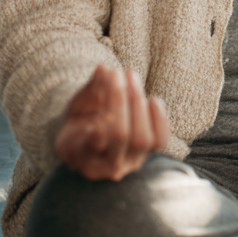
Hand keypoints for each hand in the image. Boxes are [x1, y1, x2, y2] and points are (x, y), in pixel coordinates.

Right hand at [54, 66, 168, 181]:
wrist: (94, 139)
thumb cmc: (81, 121)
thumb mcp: (77, 106)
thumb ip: (89, 91)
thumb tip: (104, 69)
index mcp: (78, 156)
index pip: (93, 142)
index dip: (100, 121)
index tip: (100, 93)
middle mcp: (106, 167)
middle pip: (119, 135)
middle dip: (120, 99)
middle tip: (117, 73)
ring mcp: (130, 162)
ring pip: (142, 139)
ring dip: (138, 103)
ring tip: (131, 77)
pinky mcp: (149, 153)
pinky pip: (160, 140)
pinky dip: (159, 118)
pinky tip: (152, 99)